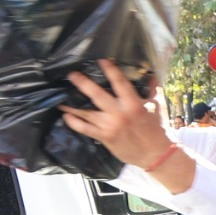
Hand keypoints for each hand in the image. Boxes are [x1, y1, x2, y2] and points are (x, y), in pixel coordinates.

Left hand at [59, 62, 174, 170]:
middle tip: (72, 74)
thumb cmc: (155, 129)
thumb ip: (151, 89)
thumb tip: (150, 74)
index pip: (120, 83)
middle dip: (83, 84)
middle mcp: (119, 113)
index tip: (100, 60)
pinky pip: (85, 129)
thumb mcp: (155, 106)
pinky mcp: (104, 137)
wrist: (154, 154)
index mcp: (133, 104)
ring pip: (87, 113)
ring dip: (72, 106)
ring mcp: (110, 126)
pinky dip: (74, 123)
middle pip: (97, 95)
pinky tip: (66, 117)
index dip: (110, 70)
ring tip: (60, 99)